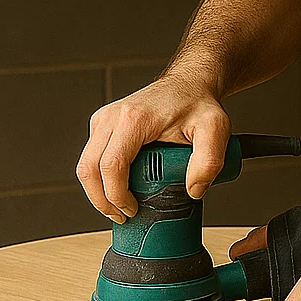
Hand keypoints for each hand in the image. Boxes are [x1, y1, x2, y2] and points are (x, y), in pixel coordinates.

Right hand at [76, 76, 230, 222]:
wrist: (189, 84)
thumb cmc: (198, 104)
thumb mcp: (215, 130)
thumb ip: (210, 161)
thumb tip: (194, 190)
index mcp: (134, 119)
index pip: (111, 166)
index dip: (117, 195)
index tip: (133, 210)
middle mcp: (112, 117)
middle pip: (89, 169)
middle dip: (102, 200)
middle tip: (123, 216)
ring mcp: (104, 121)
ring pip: (85, 166)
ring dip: (98, 193)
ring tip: (120, 208)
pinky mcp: (102, 126)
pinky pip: (91, 159)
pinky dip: (100, 180)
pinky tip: (118, 190)